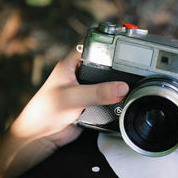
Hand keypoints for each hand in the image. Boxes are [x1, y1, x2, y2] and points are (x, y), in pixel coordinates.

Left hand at [0, 50, 128, 177]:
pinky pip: (109, 98)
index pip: (92, 44)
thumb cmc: (45, 111)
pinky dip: (117, 99)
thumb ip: (97, 92)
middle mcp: (80, 73)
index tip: (126, 42)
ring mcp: (87, 89)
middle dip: (119, 64)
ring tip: (135, 82)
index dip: (108, 40)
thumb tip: (121, 88)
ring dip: (118, 83)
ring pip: (108, 81)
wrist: (42, 137)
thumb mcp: (72, 98)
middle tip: (136, 65)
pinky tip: (126, 99)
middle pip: (105, 62)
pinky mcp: (92, 103)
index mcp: (71, 63)